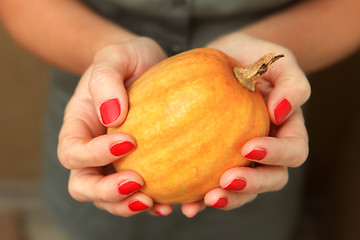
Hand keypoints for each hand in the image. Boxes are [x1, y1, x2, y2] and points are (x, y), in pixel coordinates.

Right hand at [57, 37, 172, 216]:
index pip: (73, 151)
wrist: (148, 66)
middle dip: (107, 192)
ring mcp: (114, 163)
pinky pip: (137, 194)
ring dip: (127, 205)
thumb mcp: (115, 57)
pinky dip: (150, 204)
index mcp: (79, 126)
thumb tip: (113, 117)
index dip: (95, 154)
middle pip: (83, 186)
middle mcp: (92, 150)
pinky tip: (168, 203)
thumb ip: (107, 80)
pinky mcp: (140, 166)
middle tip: (138, 183)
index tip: (129, 141)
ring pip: (108, 199)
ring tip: (154, 202)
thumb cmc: (128, 60)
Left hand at [182, 33, 310, 215]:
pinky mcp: (216, 160)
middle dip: (251, 185)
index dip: (276, 155)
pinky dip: (200, 197)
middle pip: (271, 179)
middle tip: (226, 182)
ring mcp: (241, 158)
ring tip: (206, 199)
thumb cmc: (253, 55)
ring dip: (228, 199)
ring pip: (243, 189)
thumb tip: (280, 112)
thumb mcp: (277, 58)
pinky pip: (211, 183)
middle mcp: (268, 149)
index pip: (293, 151)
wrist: (224, 57)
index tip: (248, 147)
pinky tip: (185, 205)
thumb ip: (291, 83)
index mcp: (286, 129)